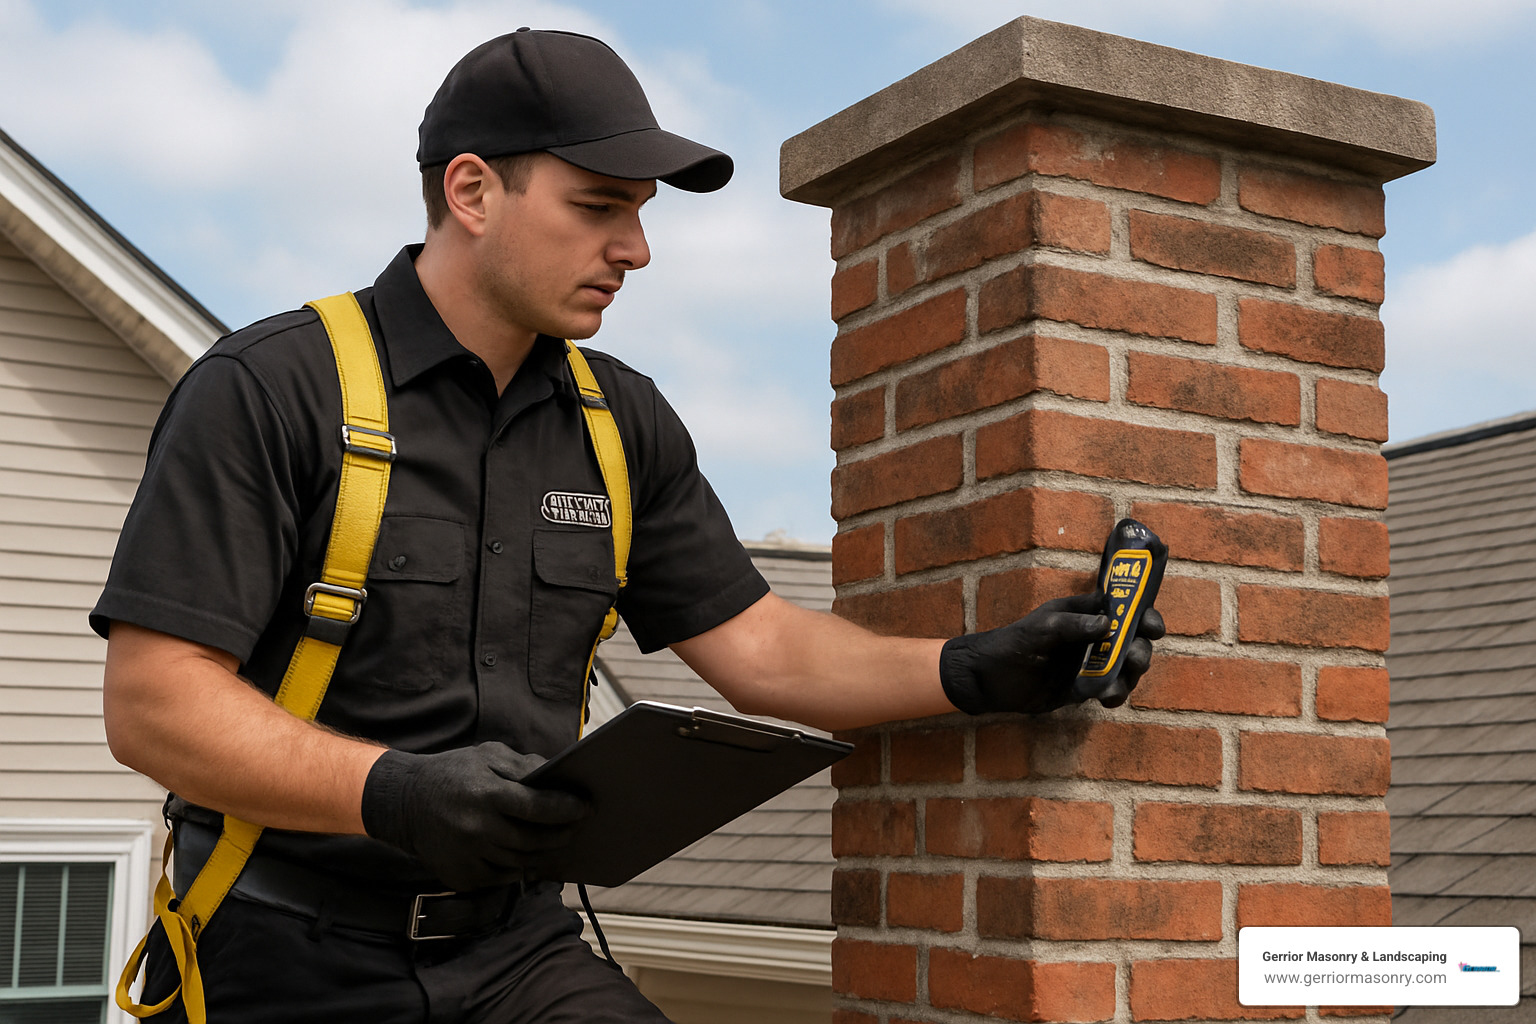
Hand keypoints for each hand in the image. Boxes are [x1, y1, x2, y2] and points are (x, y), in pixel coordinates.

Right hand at [360, 743, 587, 890]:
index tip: (586, 807)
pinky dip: (519, 869)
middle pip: (535, 840)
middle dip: (562, 834)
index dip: (568, 809)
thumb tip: (558, 775)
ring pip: (522, 863)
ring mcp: (469, 856)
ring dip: (544, 853)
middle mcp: (478, 828)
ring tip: (556, 841)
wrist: (403, 803)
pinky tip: (527, 856)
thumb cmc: (451, 774)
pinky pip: (502, 878)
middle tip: (575, 827)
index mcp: (487, 793)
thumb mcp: (486, 755)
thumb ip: (523, 766)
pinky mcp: (462, 876)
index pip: (539, 807)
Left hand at [938, 592, 1163, 713]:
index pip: (1125, 610)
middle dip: (1140, 650)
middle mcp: (1094, 638)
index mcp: (1086, 614)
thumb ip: (1074, 625)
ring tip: (1113, 686)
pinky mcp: (1084, 688)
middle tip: (1134, 659)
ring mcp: (1091, 664)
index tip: (1153, 627)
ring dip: (1129, 677)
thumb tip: (1108, 625)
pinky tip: (1106, 699)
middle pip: (1134, 641)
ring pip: (1126, 669)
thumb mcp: (1042, 628)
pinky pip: (1110, 690)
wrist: (990, 678)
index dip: (1145, 615)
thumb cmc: (1014, 642)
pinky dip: (1114, 694)